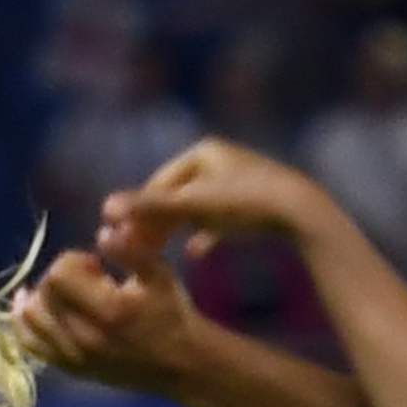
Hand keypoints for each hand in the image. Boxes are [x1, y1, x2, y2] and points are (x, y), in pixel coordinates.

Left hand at [17, 240, 202, 394]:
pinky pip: (30, 344)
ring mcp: (72, 356)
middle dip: (59, 277)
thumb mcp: (160, 274)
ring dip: (41, 298)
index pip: (59, 274)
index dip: (73, 260)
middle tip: (85, 280)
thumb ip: (131, 250)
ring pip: (29, 319)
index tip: (95, 265)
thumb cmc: (171, 313)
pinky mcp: (68, 368)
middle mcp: (84, 336)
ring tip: (66, 294)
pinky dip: (25, 323)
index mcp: (109, 309)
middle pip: (43, 293)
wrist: (179, 364)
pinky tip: (33, 308)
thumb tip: (102, 233)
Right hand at [99, 137, 325, 260]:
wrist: (301, 213)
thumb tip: (105, 208)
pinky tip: (197, 255)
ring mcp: (236, 181)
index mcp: (202, 151)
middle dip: (155, 224)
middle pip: (174, 196)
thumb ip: (150, 208)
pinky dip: (205, 237)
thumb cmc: (245, 204)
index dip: (139, 212)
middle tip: (138, 251)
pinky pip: (219, 221)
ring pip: (194, 210)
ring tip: (159, 254)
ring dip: (175, 231)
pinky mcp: (253, 202)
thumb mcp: (194, 206)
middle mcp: (219, 160)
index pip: (157, 183)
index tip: (125, 239)